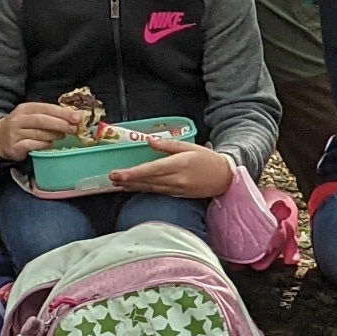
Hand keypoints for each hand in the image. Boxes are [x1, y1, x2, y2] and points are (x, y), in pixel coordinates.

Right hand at [0, 98, 88, 157]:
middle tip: (74, 128)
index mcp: (26, 108)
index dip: (63, 113)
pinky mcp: (15, 146)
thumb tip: (73, 118)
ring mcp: (16, 133)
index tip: (77, 117)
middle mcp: (19, 119)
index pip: (46, 108)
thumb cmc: (22, 126)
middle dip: (61, 124)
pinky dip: (45, 145)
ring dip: (54, 135)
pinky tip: (50, 144)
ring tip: (62, 136)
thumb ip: (50, 115)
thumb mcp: (33, 116)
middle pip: (43, 120)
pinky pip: (34, 145)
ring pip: (39, 133)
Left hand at [115, 142, 237, 199]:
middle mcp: (176, 179)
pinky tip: (134, 188)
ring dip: (133, 186)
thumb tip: (150, 141)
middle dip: (128, 180)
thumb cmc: (208, 159)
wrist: (225, 178)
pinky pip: (157, 192)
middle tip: (111, 177)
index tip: (119, 174)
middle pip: (147, 180)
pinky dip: (144, 189)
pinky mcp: (177, 194)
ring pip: (150, 188)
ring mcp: (176, 189)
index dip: (134, 173)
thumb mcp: (190, 147)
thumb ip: (168, 145)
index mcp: (178, 164)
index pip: (152, 169)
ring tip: (117, 183)